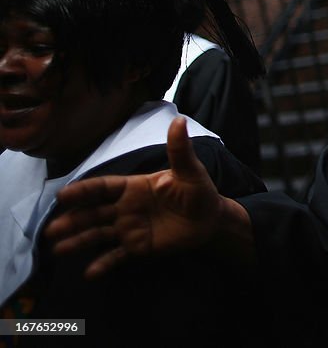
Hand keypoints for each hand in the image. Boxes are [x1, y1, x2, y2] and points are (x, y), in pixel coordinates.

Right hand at [44, 117, 231, 278]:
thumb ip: (179, 150)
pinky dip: (103, 264)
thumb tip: (179, 120)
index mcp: (133, 187)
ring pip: (98, 235)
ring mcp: (129, 228)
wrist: (211, 221)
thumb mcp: (189, 171)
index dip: (83, 191)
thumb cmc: (197, 191)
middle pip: (93, 213)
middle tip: (51, 229)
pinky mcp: (137, 248)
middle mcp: (125, 208)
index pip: (103, 187)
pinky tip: (89, 273)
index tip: (62, 196)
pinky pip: (117, 256)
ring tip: (58, 250)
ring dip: (78, 241)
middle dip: (72, 220)